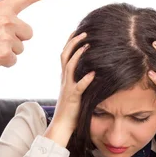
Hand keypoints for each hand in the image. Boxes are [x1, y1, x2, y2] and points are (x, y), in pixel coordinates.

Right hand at [0, 0, 62, 71]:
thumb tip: (12, 21)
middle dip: (16, 38)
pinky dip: (3, 62)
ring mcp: (7, 37)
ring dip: (7, 50)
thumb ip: (0, 14)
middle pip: (27, 33)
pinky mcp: (5, 54)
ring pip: (19, 48)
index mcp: (2, 7)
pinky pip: (13, 60)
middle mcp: (8, 20)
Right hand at [45, 32, 94, 146]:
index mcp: (65, 77)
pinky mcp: (73, 98)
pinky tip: (93, 73)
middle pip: (65, 55)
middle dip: (74, 42)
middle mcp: (64, 79)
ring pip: (70, 67)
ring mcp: (68, 88)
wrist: (61, 126)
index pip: (65, 54)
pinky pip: (79, 87)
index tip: (79, 30)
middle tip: (85, 32)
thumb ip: (79, 80)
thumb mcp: (75, 91)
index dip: (70, 41)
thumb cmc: (71, 109)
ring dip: (79, 55)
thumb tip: (92, 70)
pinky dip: (86, 79)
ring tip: (88, 45)